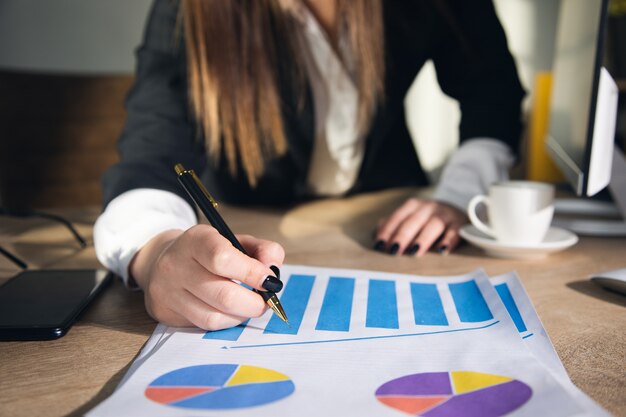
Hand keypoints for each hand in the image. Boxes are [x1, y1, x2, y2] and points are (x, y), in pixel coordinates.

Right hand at [129, 225, 284, 329]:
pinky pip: (204, 326)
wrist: (161, 261)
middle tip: (266, 300)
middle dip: (254, 303)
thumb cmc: (207, 252)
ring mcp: (168, 292)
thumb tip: (273, 268)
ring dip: (241, 315)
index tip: (269, 281)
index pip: (223, 259)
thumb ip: (261, 250)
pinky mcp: (165, 313)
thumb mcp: (234, 241)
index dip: (252, 273)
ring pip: (214, 316)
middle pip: (223, 295)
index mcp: (196, 240)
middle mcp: (176, 265)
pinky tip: (231, 312)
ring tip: (249, 305)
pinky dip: (226, 322)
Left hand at [373, 198, 466, 255]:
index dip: (388, 231)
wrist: (460, 212)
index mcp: (413, 206)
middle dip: (403, 236)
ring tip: (414, 252)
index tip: (380, 246)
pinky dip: (449, 240)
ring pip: (434, 224)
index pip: (397, 218)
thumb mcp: (410, 219)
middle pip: (413, 221)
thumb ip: (393, 226)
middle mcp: (428, 207)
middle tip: (394, 251)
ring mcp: (445, 214)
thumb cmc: (427, 221)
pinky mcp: (460, 223)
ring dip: (423, 238)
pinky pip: (455, 231)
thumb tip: (376, 237)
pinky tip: (442, 251)